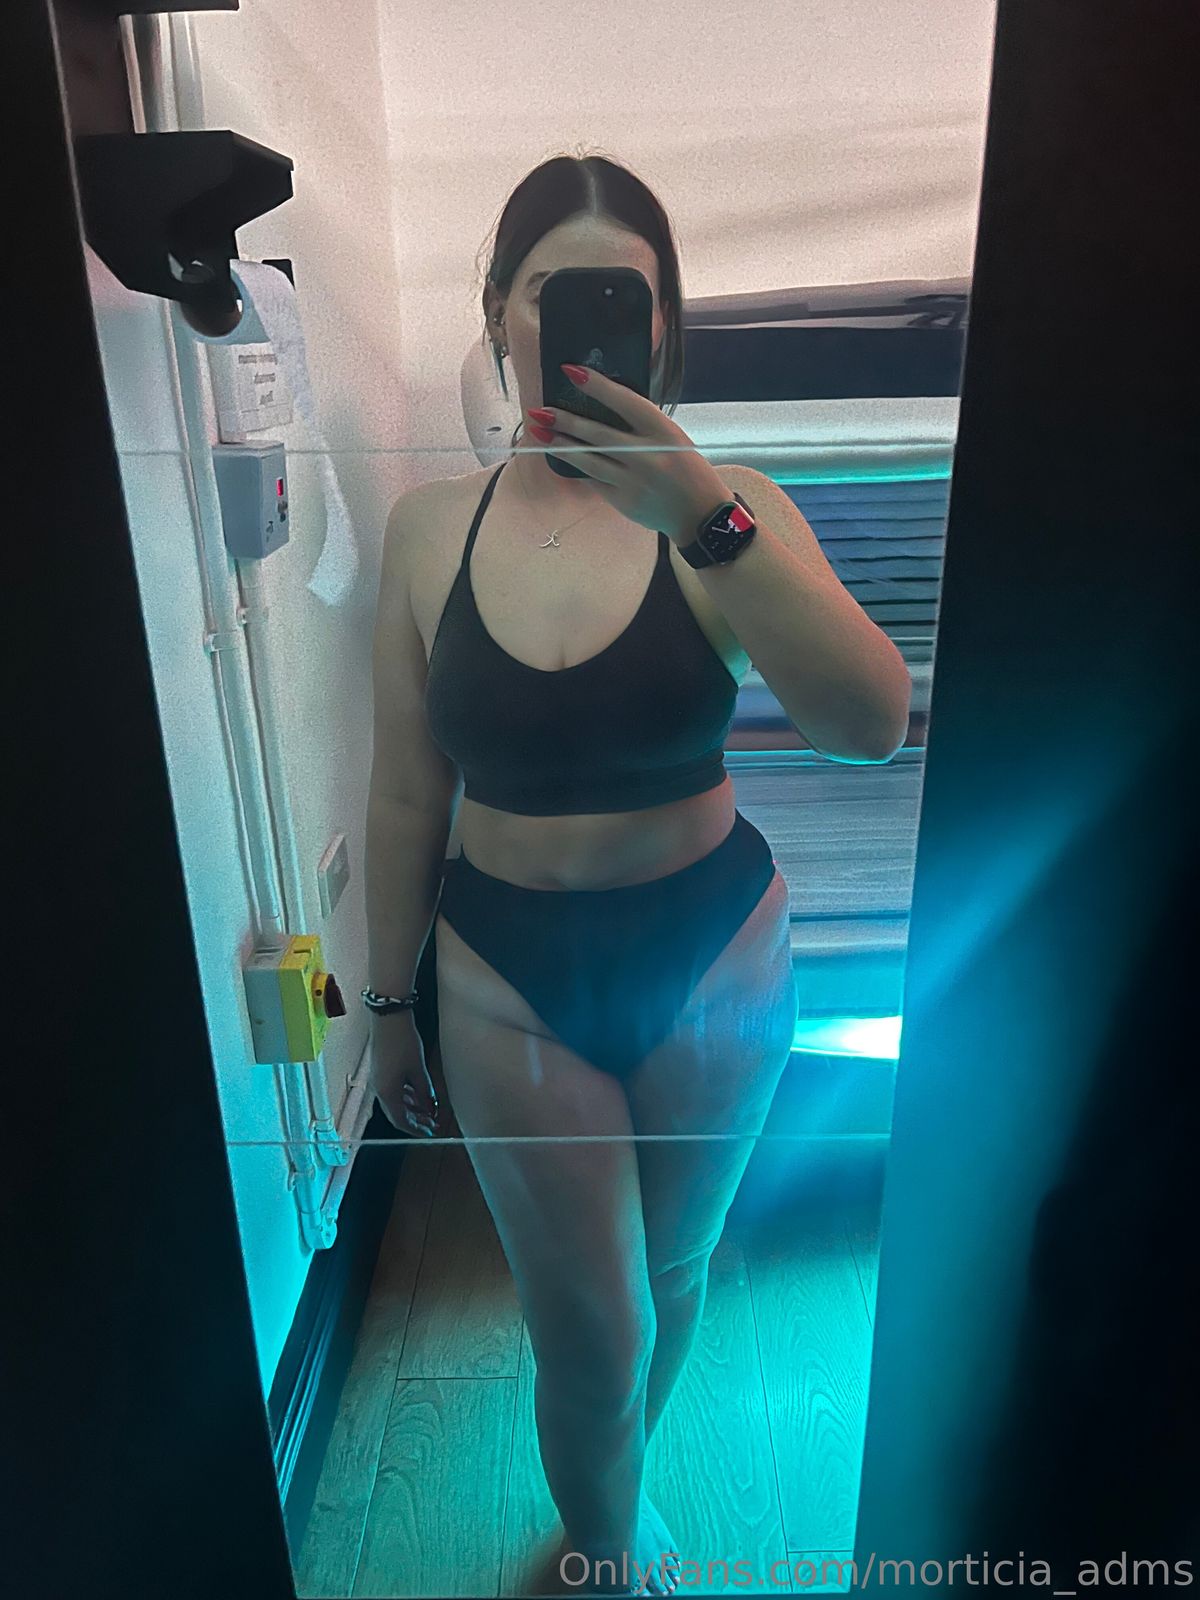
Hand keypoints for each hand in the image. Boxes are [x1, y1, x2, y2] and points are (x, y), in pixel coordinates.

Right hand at [369, 1013, 438, 1137]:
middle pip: (397, 1113)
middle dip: (415, 1121)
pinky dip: (407, 1097)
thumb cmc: (403, 1042)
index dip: (416, 1129)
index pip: (401, 1120)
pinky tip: (419, 1096)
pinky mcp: (381, 1071)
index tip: (431, 1133)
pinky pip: (394, 1091)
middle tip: (433, 1125)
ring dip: (412, 1109)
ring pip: (396, 1102)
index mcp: (387, 1092)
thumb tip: (431, 1108)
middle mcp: (379, 1090)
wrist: (388, 1018)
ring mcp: (379, 1080)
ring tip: (429, 1112)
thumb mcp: (418, 1069)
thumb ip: (424, 1091)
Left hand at [524, 363, 732, 544]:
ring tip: (540, 433)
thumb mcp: (672, 439)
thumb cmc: (685, 469)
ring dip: (562, 445)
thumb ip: (642, 426)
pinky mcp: (622, 501)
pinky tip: (564, 457)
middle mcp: (646, 456)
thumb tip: (602, 409)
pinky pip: (593, 480)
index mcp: (663, 432)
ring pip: (588, 460)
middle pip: (597, 434)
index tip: (571, 371)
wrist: (699, 514)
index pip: (624, 402)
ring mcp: (632, 481)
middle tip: (540, 410)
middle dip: (564, 421)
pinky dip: (578, 467)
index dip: (596, 386)